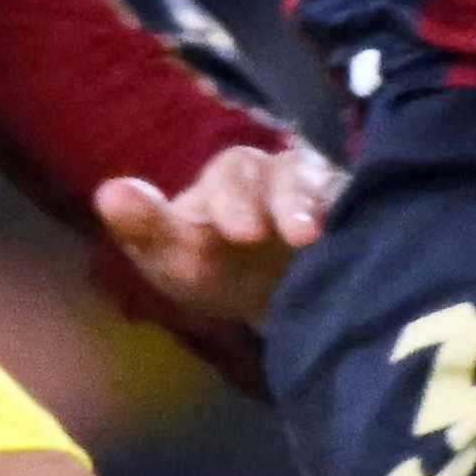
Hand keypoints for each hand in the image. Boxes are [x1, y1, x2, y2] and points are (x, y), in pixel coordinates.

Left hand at [86, 135, 345, 330]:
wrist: (281, 303)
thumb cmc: (219, 272)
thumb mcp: (177, 259)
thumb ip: (145, 228)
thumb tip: (108, 192)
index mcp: (230, 181)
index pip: (231, 174)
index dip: (234, 199)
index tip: (241, 233)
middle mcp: (280, 175)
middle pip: (284, 172)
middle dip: (285, 200)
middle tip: (291, 235)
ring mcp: (325, 192)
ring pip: (326, 184)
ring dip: (321, 207)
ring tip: (318, 239)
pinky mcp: (363, 210)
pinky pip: (368, 203)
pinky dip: (361, 216)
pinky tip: (357, 237)